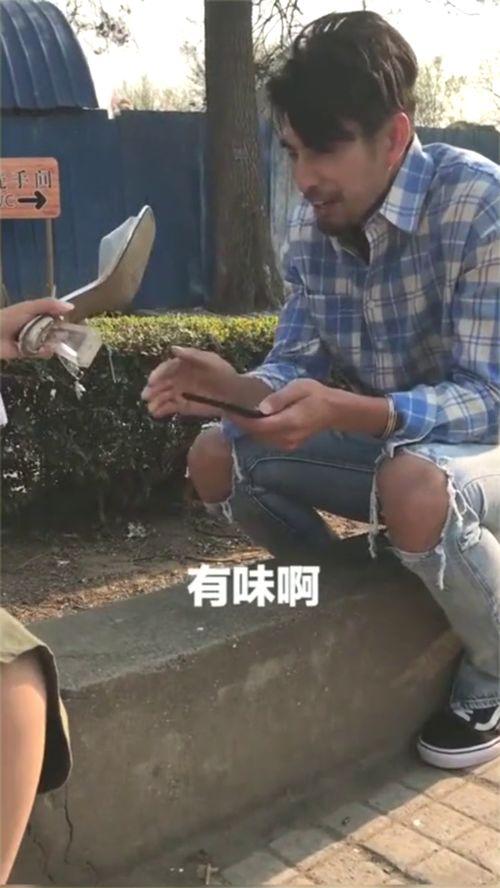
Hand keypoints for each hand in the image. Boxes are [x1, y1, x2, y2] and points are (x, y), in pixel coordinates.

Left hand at [0, 298, 73, 359]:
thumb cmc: (8, 318)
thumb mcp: (29, 307)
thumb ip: (49, 305)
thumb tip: (71, 306)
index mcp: (37, 314)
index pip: (56, 316)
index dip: (64, 319)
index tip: (71, 322)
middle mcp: (37, 326)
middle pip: (56, 331)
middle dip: (61, 333)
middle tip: (66, 335)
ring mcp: (34, 340)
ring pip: (51, 343)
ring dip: (54, 343)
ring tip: (52, 342)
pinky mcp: (30, 352)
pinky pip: (43, 353)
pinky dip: (45, 352)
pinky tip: (44, 349)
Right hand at [142, 346, 239, 417]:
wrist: (234, 394)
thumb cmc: (224, 374)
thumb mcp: (210, 361)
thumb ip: (192, 355)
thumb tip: (173, 349)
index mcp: (183, 365)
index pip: (166, 368)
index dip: (158, 374)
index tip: (151, 381)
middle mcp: (178, 378)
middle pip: (162, 383)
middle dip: (152, 389)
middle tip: (145, 396)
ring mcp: (180, 392)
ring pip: (163, 396)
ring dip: (155, 401)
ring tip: (150, 408)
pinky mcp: (183, 405)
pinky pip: (169, 407)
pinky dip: (161, 410)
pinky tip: (156, 414)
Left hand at [231, 379, 389, 445]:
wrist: (333, 411)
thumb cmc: (316, 395)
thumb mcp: (298, 388)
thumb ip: (279, 398)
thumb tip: (261, 408)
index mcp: (289, 422)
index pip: (258, 426)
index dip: (241, 420)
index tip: (228, 410)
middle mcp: (287, 437)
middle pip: (256, 434)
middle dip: (241, 424)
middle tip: (229, 409)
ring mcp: (288, 444)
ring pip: (260, 439)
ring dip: (248, 428)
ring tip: (238, 414)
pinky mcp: (288, 445)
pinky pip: (268, 440)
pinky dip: (258, 431)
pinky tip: (254, 420)